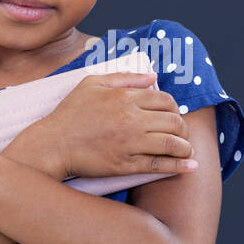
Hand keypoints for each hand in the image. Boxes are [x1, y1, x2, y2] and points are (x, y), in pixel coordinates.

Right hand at [37, 71, 197, 179]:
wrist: (53, 145)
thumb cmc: (70, 114)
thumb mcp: (91, 84)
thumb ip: (124, 77)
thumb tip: (153, 77)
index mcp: (125, 98)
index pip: (165, 100)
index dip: (174, 108)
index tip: (172, 115)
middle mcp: (131, 119)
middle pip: (173, 121)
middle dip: (182, 128)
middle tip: (180, 133)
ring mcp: (131, 143)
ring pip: (172, 143)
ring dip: (185, 147)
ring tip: (186, 150)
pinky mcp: (126, 165)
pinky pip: (159, 165)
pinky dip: (179, 166)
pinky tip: (190, 167)